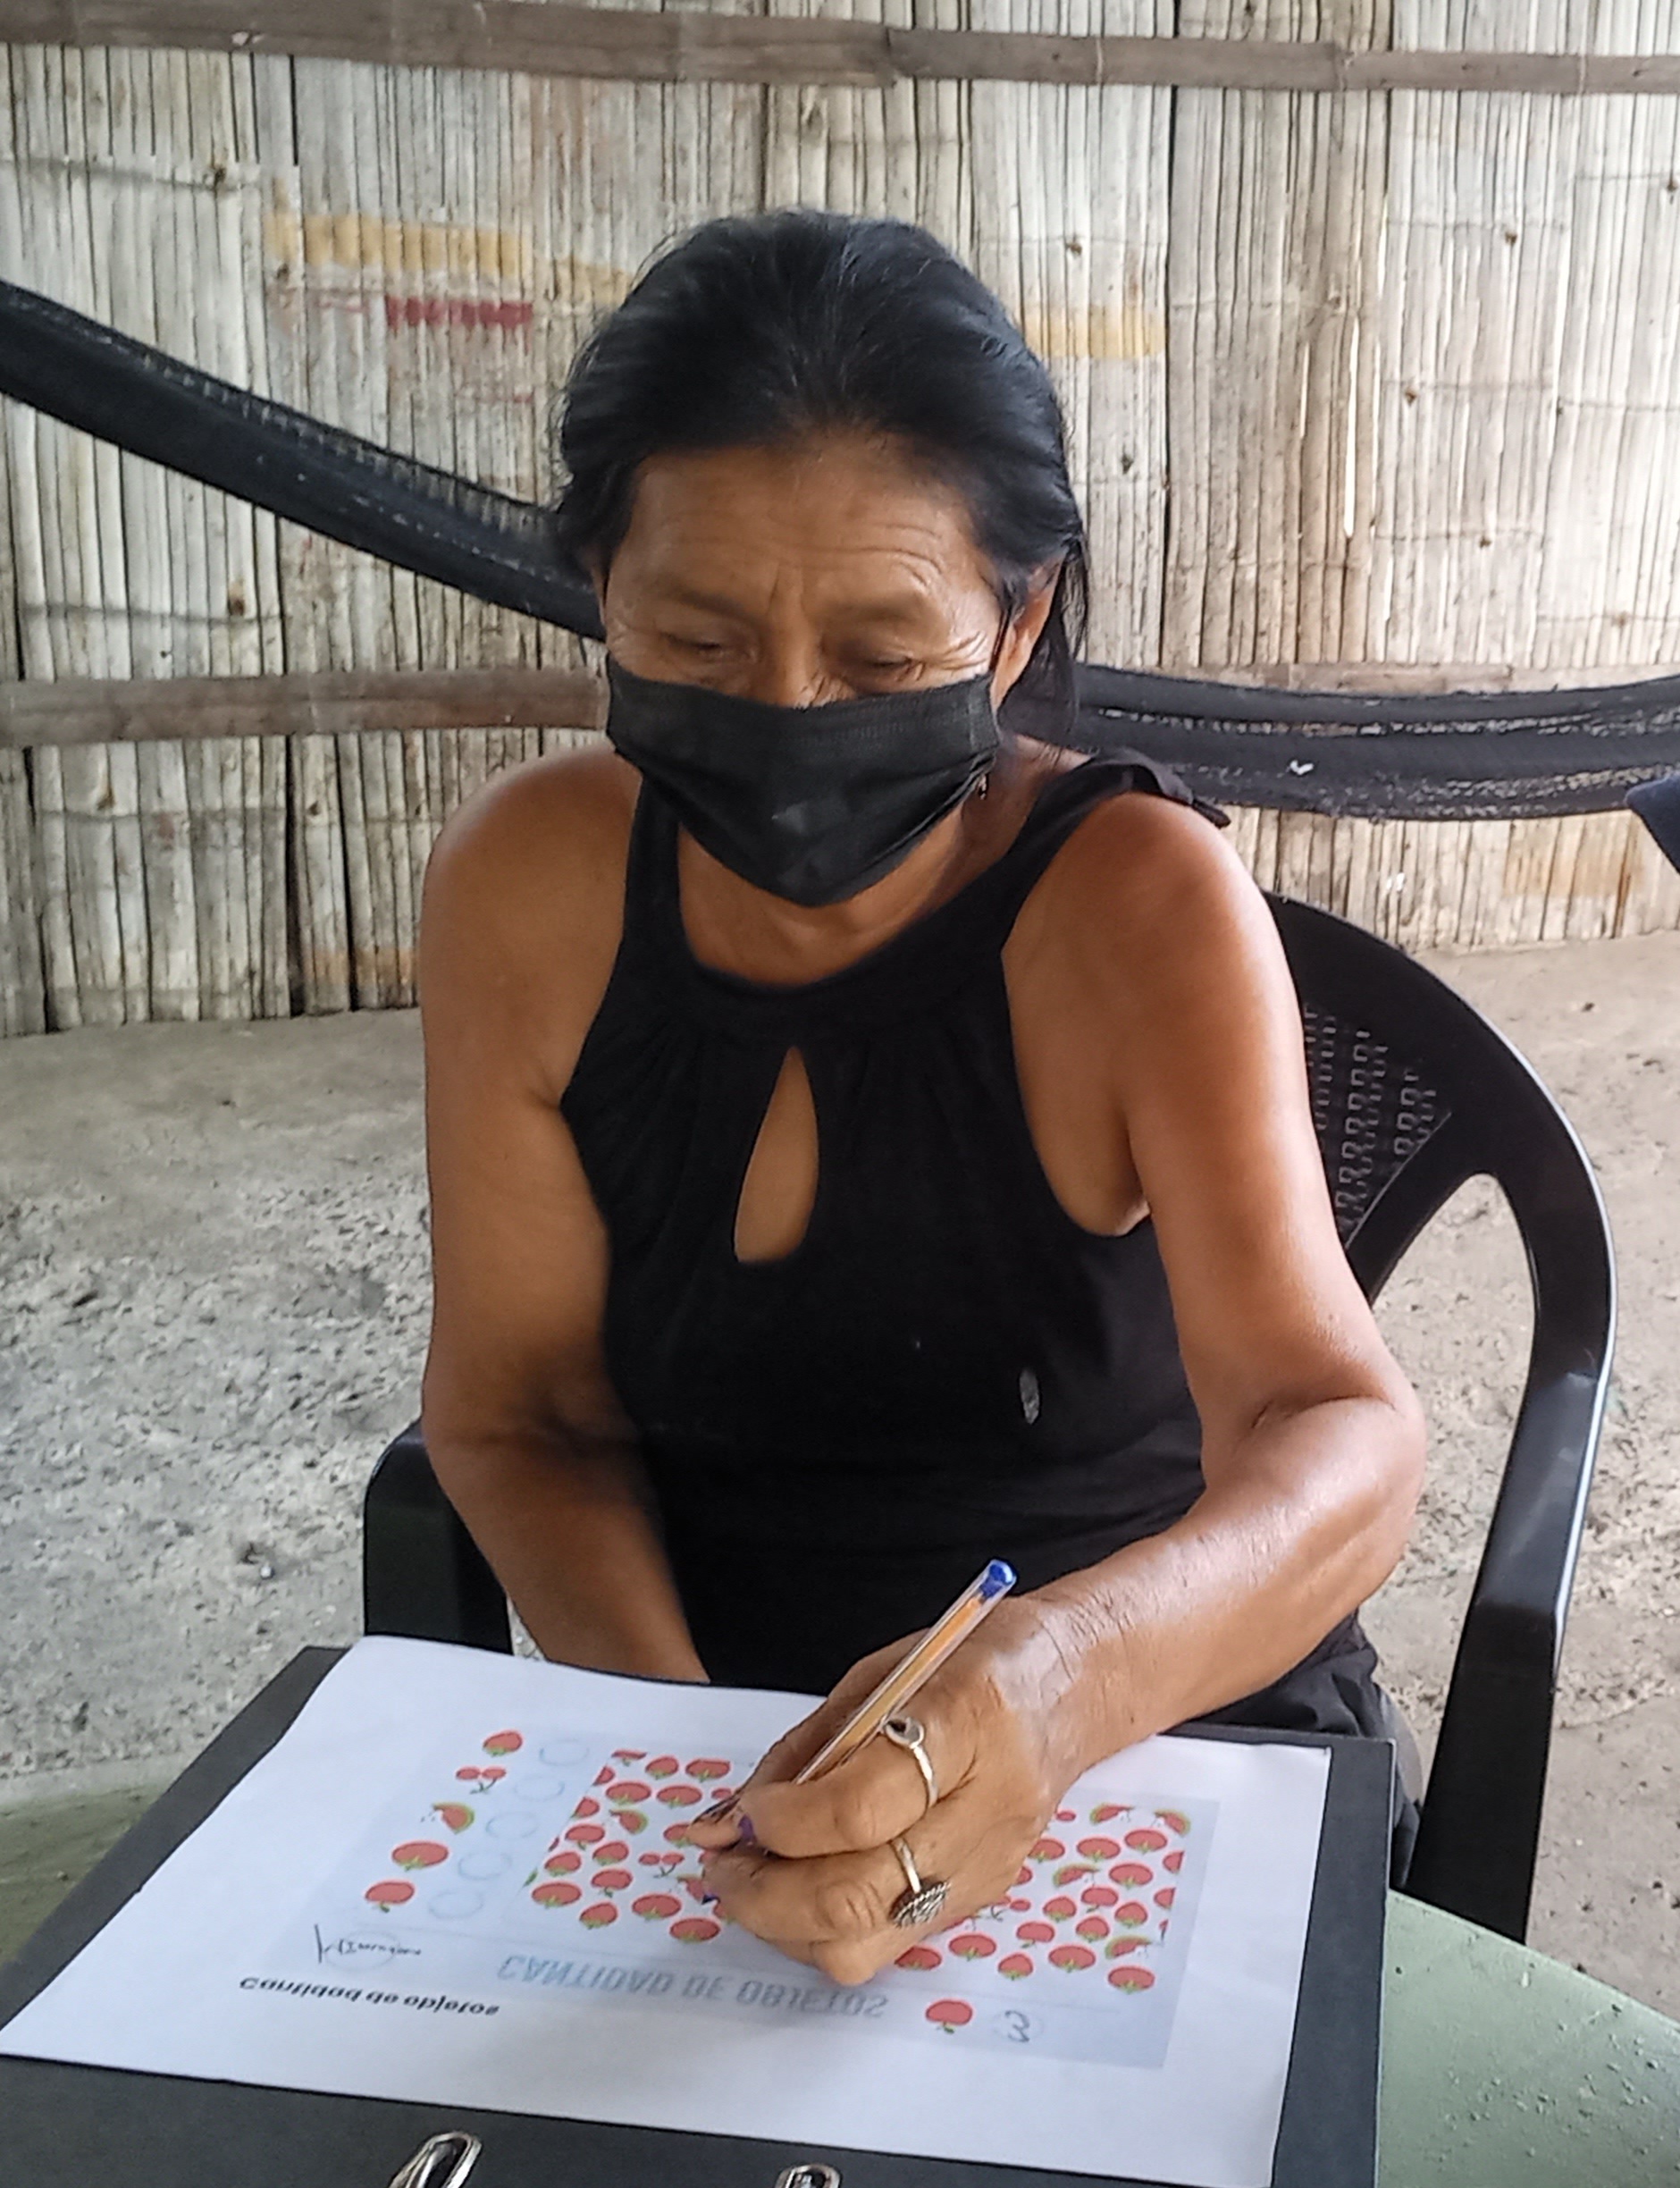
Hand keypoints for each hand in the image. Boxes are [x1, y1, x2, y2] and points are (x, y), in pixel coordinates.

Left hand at [685, 1597, 1102, 1984]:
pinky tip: (801, 1884)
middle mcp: (987, 1809)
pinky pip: (888, 1940)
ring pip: (866, 1944)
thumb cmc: (973, 1662)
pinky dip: (825, 1926)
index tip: (744, 1812)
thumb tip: (729, 1820)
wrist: (1072, 1688)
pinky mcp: (983, 1899)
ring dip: (785, 1925)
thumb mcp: (883, 1672)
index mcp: (967, 1723)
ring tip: (751, 1879)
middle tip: (720, 1863)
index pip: (863, 1808)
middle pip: (858, 1896)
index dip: (786, 1822)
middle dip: (764, 1893)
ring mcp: (989, 1867)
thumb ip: (808, 1749)